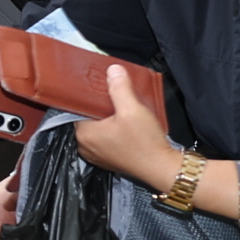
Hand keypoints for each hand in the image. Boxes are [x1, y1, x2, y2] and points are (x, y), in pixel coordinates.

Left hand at [69, 64, 179, 189]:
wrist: (162, 169)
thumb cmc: (145, 142)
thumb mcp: (132, 109)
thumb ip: (119, 88)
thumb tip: (112, 70)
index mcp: (84, 134)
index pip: (78, 107)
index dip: (90, 96)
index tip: (101, 87)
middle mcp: (85, 147)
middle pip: (88, 118)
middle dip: (101, 106)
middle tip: (116, 96)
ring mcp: (96, 156)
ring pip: (97, 128)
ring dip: (108, 118)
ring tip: (123, 108)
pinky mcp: (108, 160)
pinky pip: (105, 139)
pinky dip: (113, 130)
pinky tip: (126, 124)